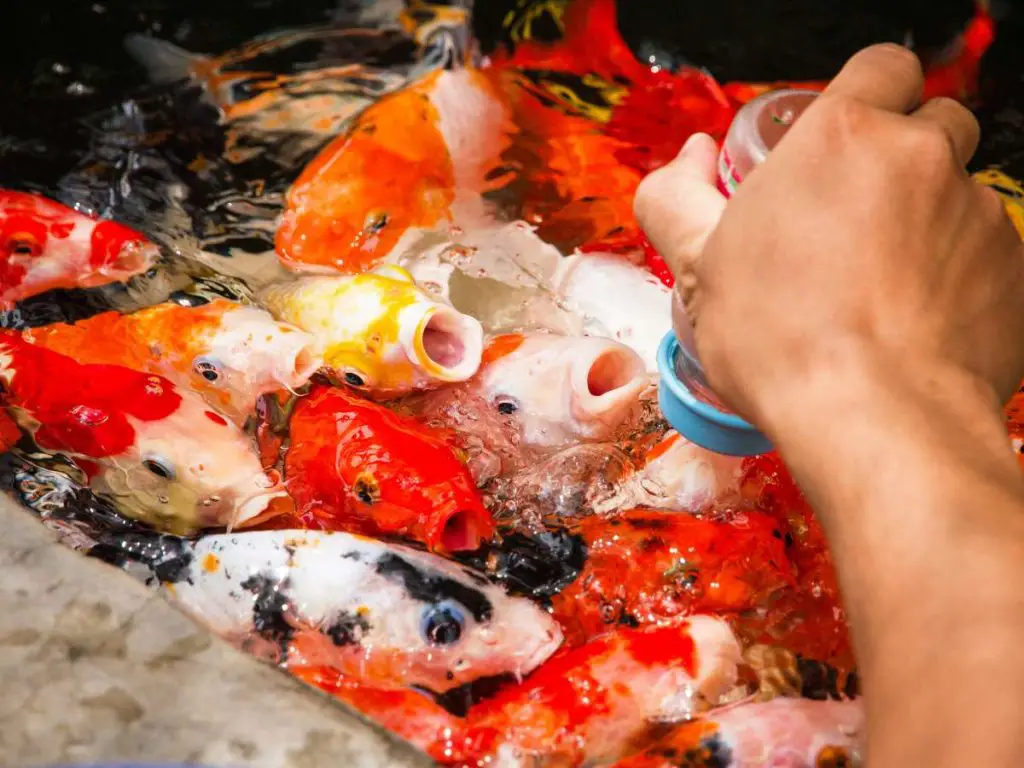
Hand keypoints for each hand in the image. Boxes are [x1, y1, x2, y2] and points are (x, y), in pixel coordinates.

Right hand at [635, 43, 1023, 432]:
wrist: (875, 419)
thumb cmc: (783, 342)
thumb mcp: (695, 264)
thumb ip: (677, 195)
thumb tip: (690, 161)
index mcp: (843, 138)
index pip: (884, 66)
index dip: (867, 96)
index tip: (843, 142)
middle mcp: (923, 157)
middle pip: (933, 123)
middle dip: (901, 158)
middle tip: (853, 220)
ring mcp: (980, 212)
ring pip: (959, 193)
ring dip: (927, 220)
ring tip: (878, 286)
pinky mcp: (1015, 269)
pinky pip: (986, 252)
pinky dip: (956, 273)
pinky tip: (912, 319)